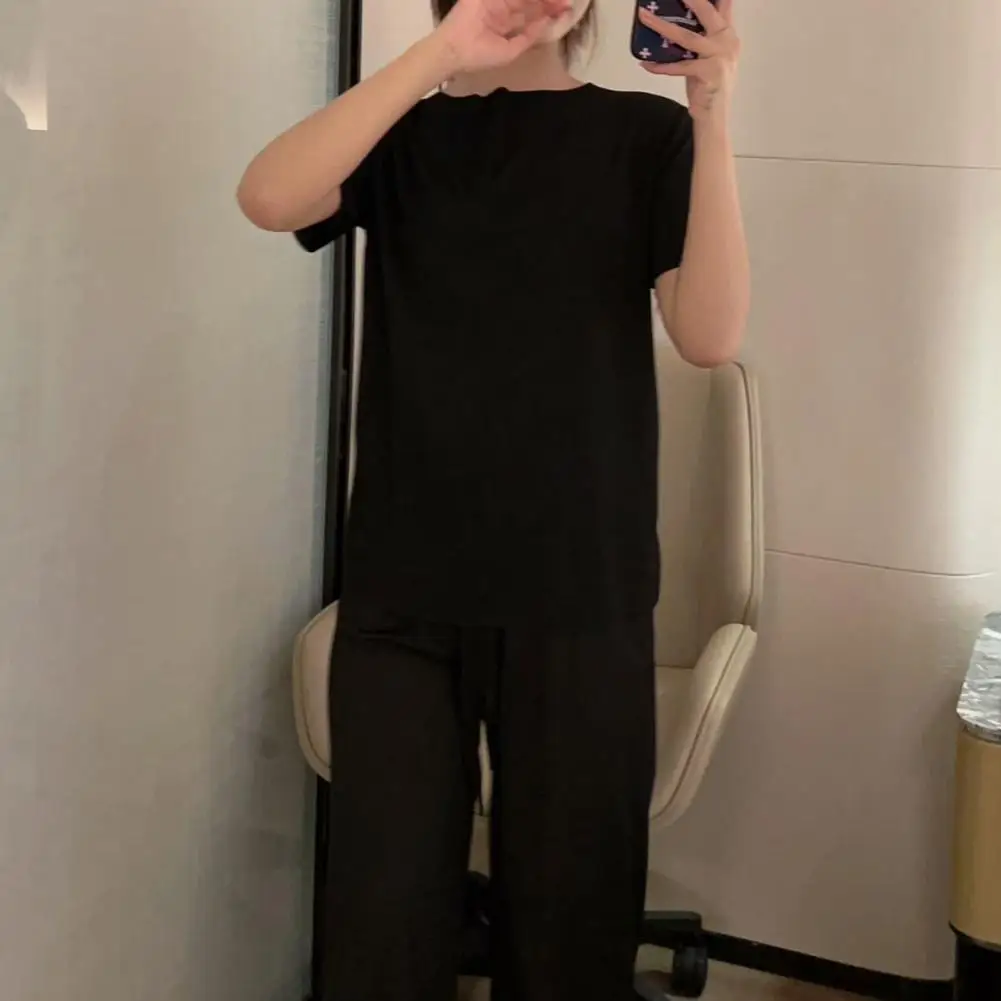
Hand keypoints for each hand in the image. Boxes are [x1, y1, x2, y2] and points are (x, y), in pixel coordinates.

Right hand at [434, 0, 572, 74]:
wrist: (456, 50)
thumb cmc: (481, 56)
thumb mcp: (511, 51)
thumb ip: (528, 37)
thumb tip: (546, 23)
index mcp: (507, 23)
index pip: (531, 14)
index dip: (548, 11)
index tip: (566, 9)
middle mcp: (503, 8)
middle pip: (530, 1)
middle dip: (548, 1)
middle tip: (565, 1)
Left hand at [636, 0, 739, 121]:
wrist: (714, 115)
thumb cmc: (707, 85)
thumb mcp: (707, 55)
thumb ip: (701, 37)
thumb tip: (676, 20)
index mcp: (728, 34)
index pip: (722, 6)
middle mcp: (727, 41)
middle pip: (708, 12)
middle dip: (693, 0)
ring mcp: (720, 56)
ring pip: (687, 37)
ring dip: (662, 26)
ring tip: (645, 17)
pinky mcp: (709, 72)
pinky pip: (679, 66)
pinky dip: (660, 66)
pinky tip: (645, 63)